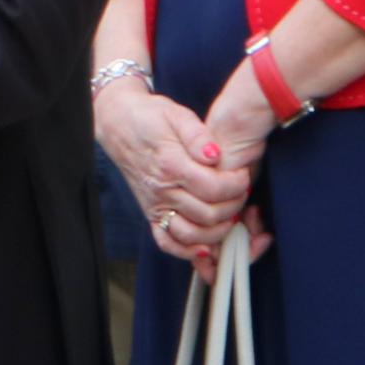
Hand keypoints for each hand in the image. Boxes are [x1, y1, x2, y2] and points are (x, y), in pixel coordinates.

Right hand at [96, 77, 258, 266]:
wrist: (119, 124)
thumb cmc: (152, 117)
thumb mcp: (177, 114)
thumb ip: (198, 135)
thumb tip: (216, 156)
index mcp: (171, 164)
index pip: (213, 188)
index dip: (237, 185)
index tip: (244, 175)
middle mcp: (162, 190)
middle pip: (207, 214)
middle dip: (234, 205)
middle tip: (242, 191)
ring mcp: (155, 205)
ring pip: (191, 235)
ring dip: (217, 231)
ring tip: (230, 214)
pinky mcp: (150, 214)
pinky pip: (167, 242)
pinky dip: (187, 250)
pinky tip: (205, 244)